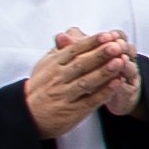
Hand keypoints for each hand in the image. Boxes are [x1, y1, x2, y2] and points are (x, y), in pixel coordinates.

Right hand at [21, 27, 138, 138]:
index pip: (74, 50)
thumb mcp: (45, 65)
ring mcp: (66, 95)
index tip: (107, 35)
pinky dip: (104, 92)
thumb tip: (70, 32)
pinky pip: (90, 100)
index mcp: (53, 65)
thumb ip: (60, 50)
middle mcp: (59, 79)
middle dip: (100, 54)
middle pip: (81, 64)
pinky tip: (117, 83)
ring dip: (104, 72)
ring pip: (86, 82)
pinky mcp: (73, 111)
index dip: (91, 42)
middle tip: (117, 45)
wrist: (28, 115)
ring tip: (120, 62)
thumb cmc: (41, 86)